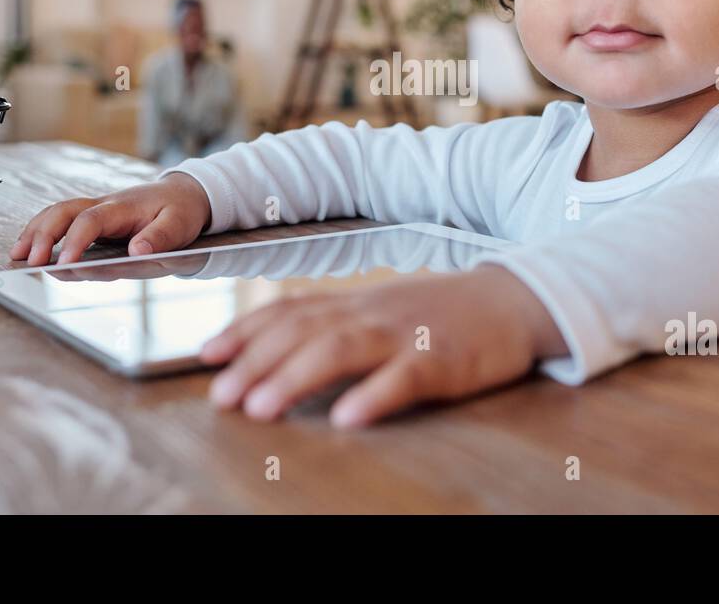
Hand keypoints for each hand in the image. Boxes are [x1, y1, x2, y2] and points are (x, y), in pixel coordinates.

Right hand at [9, 172, 210, 265]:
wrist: (184, 193)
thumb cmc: (181, 210)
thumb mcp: (180, 224)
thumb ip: (161, 237)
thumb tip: (137, 251)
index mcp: (123, 207)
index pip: (91, 221)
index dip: (76, 242)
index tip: (65, 265)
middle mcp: (103, 205)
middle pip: (63, 212)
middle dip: (42, 235)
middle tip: (29, 262)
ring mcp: (96, 210)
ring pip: (56, 213)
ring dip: (35, 232)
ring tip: (16, 257)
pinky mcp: (94, 218)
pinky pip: (62, 220)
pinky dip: (42, 232)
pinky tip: (30, 251)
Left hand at [200, 263, 567, 426]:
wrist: (511, 300)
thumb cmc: (441, 316)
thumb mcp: (382, 313)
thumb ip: (337, 327)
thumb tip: (278, 352)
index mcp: (355, 305)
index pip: (289, 311)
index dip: (245, 331)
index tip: (207, 353)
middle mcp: (371, 314)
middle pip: (303, 332)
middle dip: (256, 363)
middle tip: (221, 396)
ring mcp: (405, 334)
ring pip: (341, 350)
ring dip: (295, 377)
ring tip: (261, 408)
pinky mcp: (441, 359)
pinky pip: (404, 377)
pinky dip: (373, 396)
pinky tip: (347, 417)